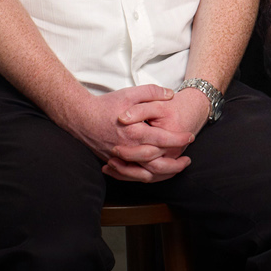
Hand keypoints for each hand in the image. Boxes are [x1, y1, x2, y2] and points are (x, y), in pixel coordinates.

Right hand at [58, 85, 196, 181]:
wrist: (80, 117)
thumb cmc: (106, 105)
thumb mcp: (130, 93)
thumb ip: (152, 92)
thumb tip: (171, 94)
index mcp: (134, 131)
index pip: (162, 139)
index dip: (178, 139)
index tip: (190, 137)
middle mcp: (127, 148)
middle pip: (155, 161)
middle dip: (174, 163)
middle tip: (188, 159)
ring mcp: (119, 158)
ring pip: (144, 173)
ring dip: (162, 174)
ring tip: (176, 169)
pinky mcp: (113, 161)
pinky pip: (131, 175)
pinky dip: (145, 177)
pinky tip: (156, 174)